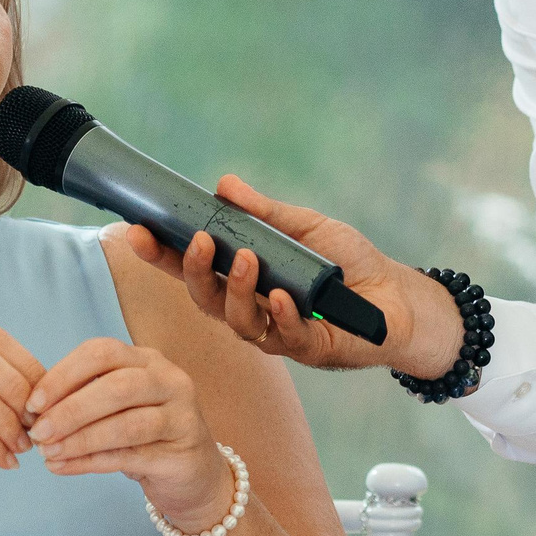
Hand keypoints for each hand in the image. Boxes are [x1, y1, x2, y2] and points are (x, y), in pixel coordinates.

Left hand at [25, 338, 231, 532]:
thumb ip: (82, 400)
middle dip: (70, 409)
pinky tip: (63, 468)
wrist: (191, 474)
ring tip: (47, 454)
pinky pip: (130, 457)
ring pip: (126, 424)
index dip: (63, 375)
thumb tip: (33, 412)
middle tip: (38, 432)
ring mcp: (181, 416)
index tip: (33, 403)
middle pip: (117, 386)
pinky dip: (90, 463)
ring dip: (80, 439)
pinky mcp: (181, 453)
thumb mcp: (115, 407)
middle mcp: (169, 381)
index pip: (102, 353)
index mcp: (147, 360)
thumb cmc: (144, 434)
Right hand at [120, 175, 465, 376]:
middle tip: (197, 242)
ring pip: (237, 320)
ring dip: (236, 289)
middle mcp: (250, 308)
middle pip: (204, 298)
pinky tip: (281, 296)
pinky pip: (285, 336)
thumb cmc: (349, 263)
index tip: (137, 230)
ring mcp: (275, 332)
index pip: (193, 267)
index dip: (162, 254)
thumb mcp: (305, 228)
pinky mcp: (307, 349)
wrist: (397, 296)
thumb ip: (265, 213)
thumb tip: (225, 185)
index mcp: (243, 278)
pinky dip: (280, 314)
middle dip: (193, 271)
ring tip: (246, 259)